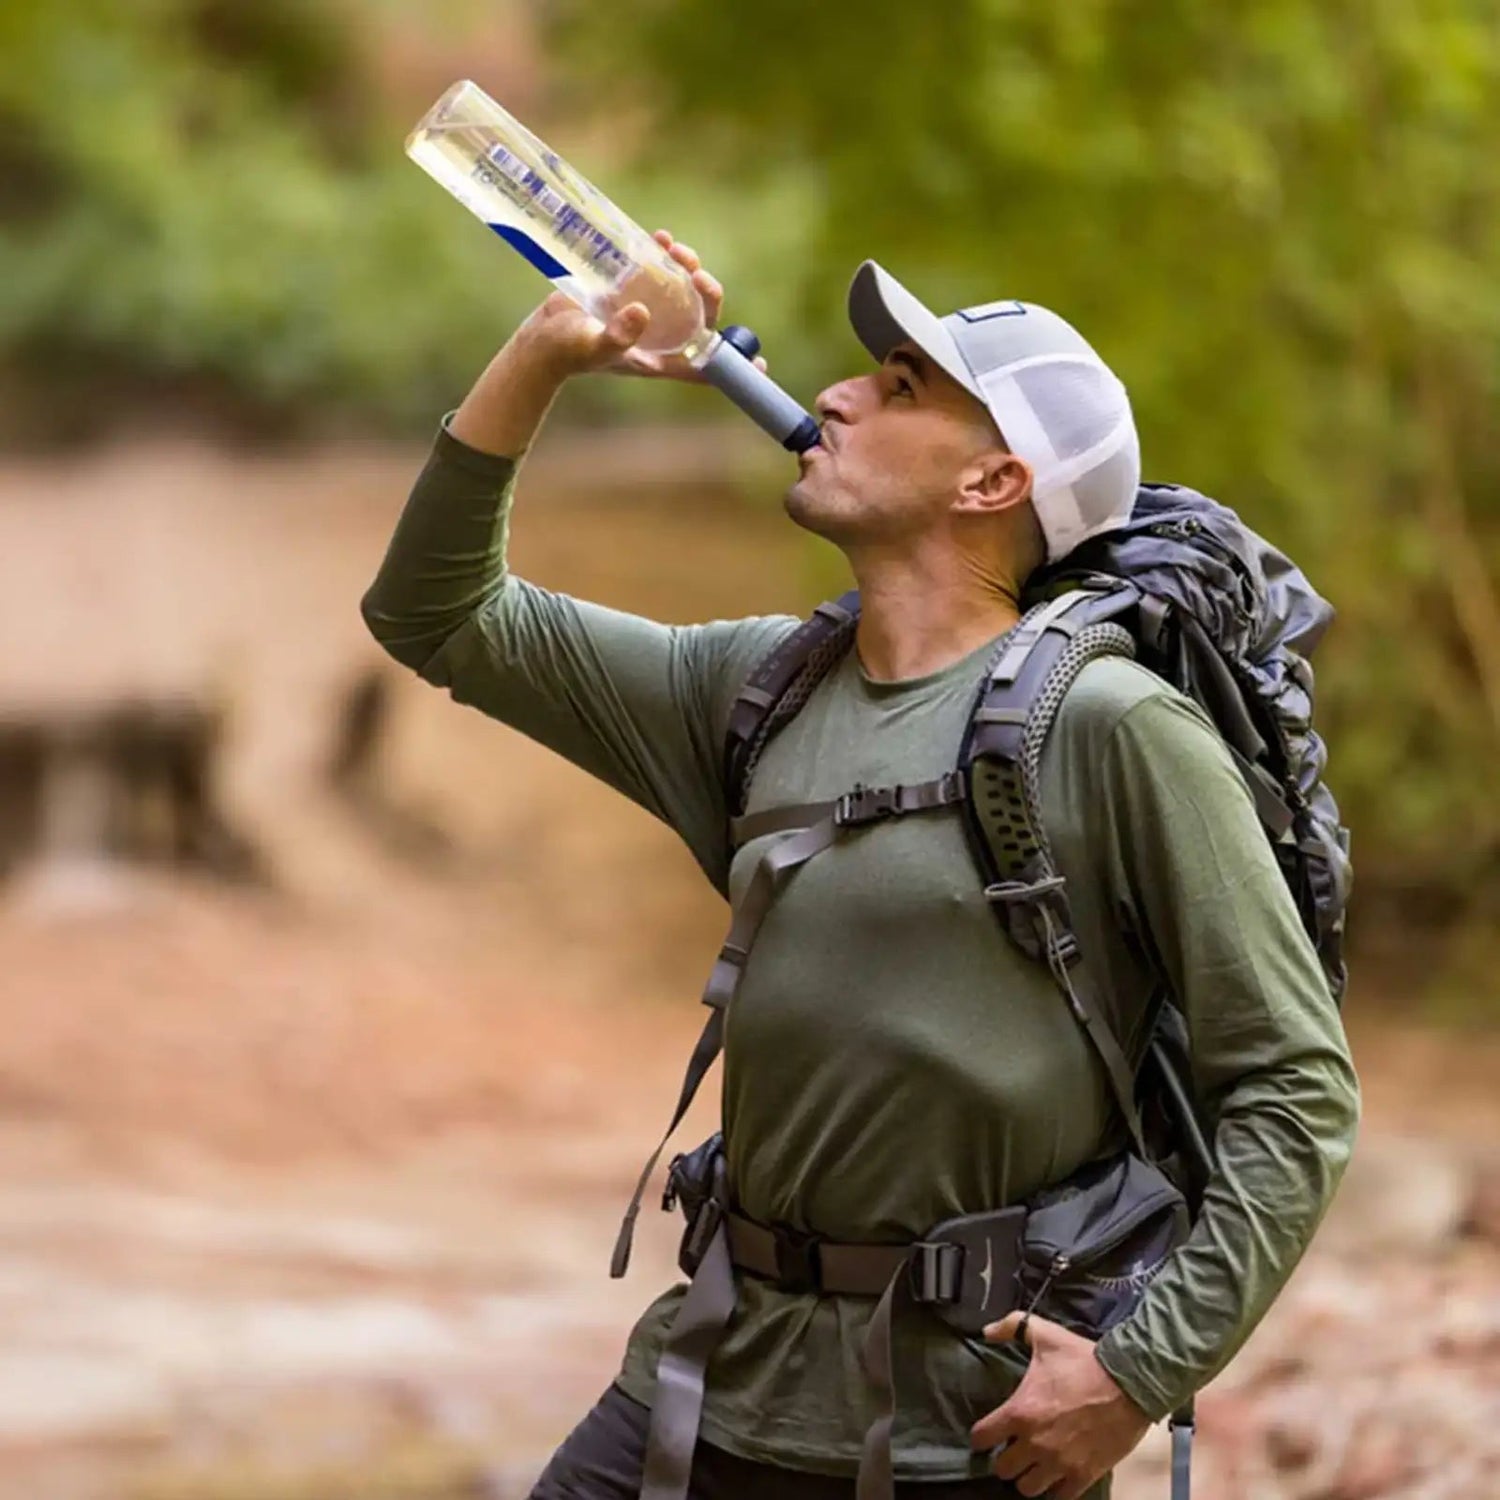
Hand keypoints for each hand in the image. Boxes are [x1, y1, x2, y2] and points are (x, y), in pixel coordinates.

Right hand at [513, 230, 766, 384]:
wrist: (540, 337)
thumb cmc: (566, 351)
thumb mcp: (591, 345)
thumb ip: (617, 335)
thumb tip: (642, 312)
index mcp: (658, 358)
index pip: (703, 366)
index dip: (732, 366)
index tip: (759, 361)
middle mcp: (659, 336)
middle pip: (700, 318)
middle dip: (708, 294)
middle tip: (698, 274)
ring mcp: (647, 312)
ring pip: (682, 290)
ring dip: (688, 268)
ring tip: (676, 249)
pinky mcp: (630, 290)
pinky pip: (656, 270)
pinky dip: (662, 254)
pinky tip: (660, 238)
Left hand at [970, 1312, 1151, 1499]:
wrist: (1128, 1381)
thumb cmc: (1083, 1360)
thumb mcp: (1045, 1335)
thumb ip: (1012, 1327)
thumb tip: (986, 1331)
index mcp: (1020, 1411)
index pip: (981, 1438)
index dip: (981, 1435)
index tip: (988, 1432)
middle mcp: (1035, 1443)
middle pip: (1003, 1470)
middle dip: (1005, 1459)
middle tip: (1014, 1448)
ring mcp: (1060, 1463)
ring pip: (1028, 1488)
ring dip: (1029, 1477)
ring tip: (1034, 1465)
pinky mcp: (1084, 1475)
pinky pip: (1060, 1497)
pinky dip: (1056, 1489)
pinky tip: (1058, 1476)